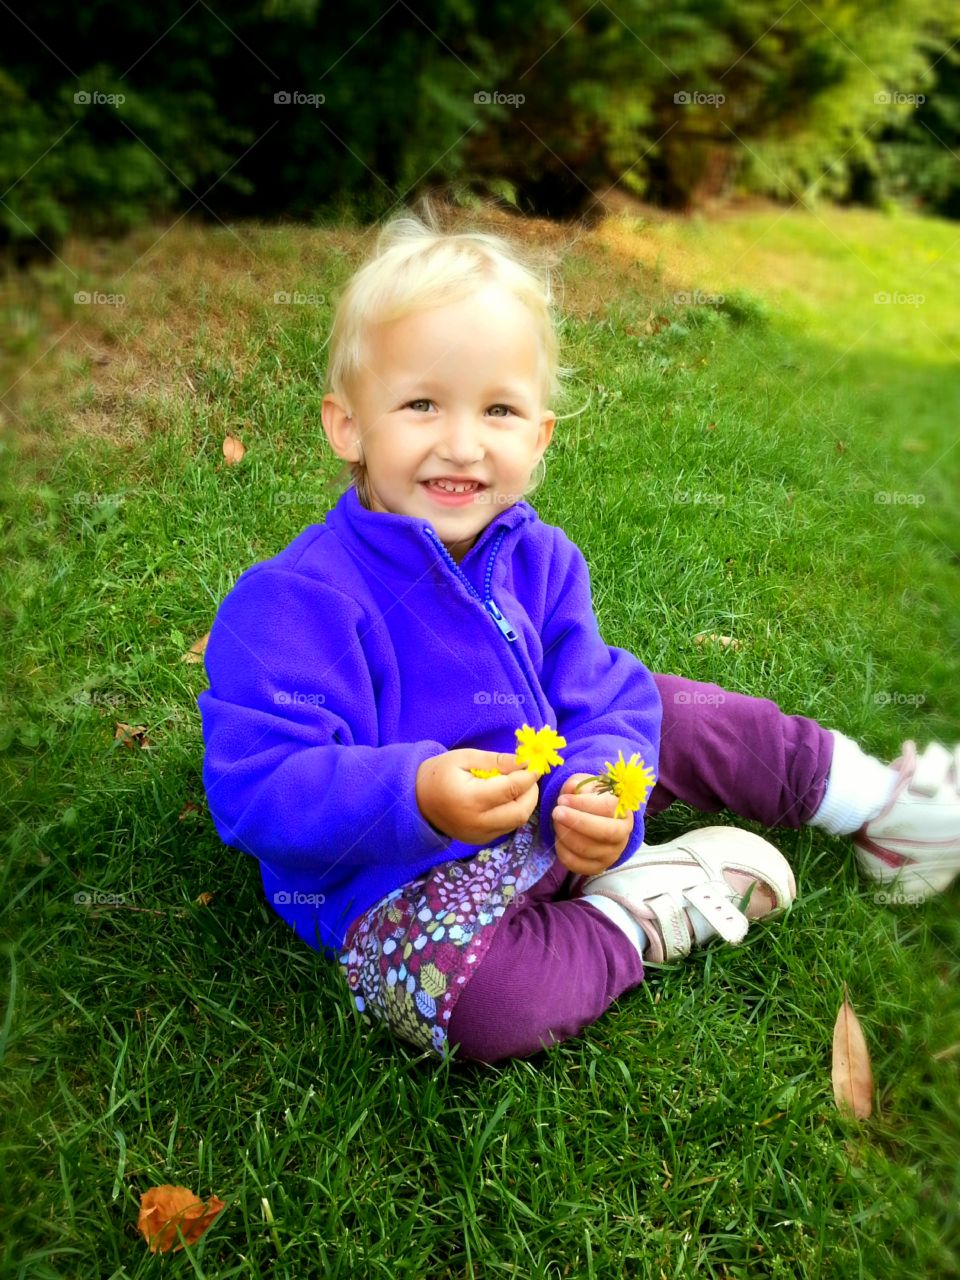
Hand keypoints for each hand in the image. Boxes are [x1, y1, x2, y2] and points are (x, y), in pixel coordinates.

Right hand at [416, 749, 540, 845]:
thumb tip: (524, 762)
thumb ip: (495, 761)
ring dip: (524, 803)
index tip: (535, 764)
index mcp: (471, 799)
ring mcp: (479, 835)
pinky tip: (505, 799)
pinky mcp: (479, 841)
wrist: (415, 800)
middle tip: (529, 777)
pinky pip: (506, 827)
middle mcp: (477, 822)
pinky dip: (512, 812)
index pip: (512, 790)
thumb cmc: (438, 773)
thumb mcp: (463, 758)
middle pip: (521, 812)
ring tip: (518, 785)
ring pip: (517, 822)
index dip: (529, 777)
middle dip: (531, 793)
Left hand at [551, 772, 633, 875]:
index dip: (584, 804)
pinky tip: (559, 838)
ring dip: (566, 834)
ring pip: (588, 849)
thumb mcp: (587, 787)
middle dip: (577, 822)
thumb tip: (572, 787)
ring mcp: (612, 854)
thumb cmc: (591, 800)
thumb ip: (579, 784)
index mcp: (624, 810)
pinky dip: (563, 851)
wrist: (595, 821)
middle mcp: (623, 834)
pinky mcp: (598, 867)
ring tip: (556, 822)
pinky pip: (577, 864)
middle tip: (556, 812)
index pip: (609, 807)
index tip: (562, 799)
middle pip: (606, 832)